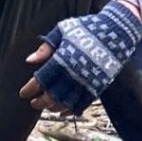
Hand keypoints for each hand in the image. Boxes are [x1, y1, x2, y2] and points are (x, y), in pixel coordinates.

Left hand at [19, 0, 141, 114]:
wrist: (117, 32)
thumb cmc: (87, 28)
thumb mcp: (63, 30)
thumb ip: (46, 47)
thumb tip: (29, 61)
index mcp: (62, 59)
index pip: (41, 80)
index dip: (30, 89)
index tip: (23, 93)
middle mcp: (73, 74)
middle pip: (52, 96)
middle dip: (40, 102)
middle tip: (33, 104)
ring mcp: (87, 82)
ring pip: (66, 103)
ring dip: (54, 107)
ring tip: (48, 107)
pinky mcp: (98, 86)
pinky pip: (82, 104)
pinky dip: (71, 110)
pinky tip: (64, 112)